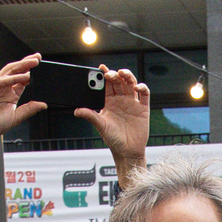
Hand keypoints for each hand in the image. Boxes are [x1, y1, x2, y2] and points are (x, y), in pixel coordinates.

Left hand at [75, 66, 150, 187]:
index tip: (100, 69)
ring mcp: (132, 103)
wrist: (127, 152)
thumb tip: (77, 110)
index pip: (107, 85)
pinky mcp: (143, 108)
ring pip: (131, 83)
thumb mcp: (100, 126)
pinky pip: (144, 94)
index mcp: (109, 102)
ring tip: (122, 73)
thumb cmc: (113, 140)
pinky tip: (136, 87)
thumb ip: (90, 115)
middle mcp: (121, 100)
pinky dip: (142, 87)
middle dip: (114, 75)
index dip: (104, 75)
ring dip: (128, 76)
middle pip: (119, 81)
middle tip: (109, 74)